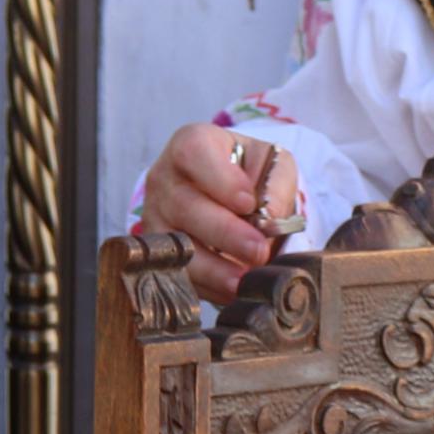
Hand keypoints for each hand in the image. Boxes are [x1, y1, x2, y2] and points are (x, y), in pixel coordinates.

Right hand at [136, 123, 299, 304]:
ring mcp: (155, 215)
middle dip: (224, 233)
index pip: (193, 153)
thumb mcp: (273, 165)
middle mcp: (165, 178)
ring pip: (175, 244)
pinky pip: (174, 272)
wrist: (230, 195)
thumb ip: (277, 185)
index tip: (248, 203)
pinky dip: (205, 285)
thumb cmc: (249, 174)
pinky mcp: (156, 251)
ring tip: (243, 279)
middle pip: (184, 205)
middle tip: (258, 250)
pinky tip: (230, 289)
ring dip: (212, 267)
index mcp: (192, 144)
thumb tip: (272, 218)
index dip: (220, 180)